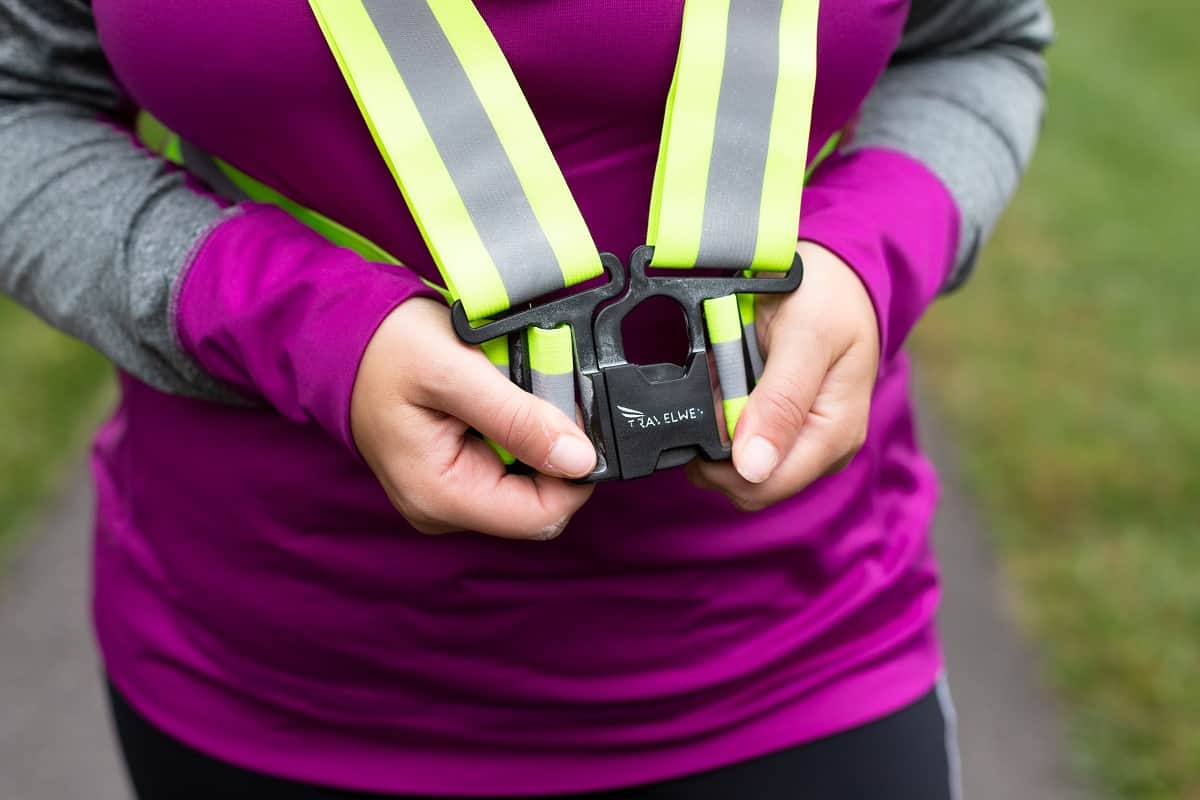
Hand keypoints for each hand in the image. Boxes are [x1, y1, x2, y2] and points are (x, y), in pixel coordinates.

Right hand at [350, 297, 595, 539]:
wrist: (343, 333)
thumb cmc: (387, 348)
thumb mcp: (456, 371)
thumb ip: (519, 419)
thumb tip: (580, 460)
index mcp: (440, 496)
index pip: (542, 515)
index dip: (575, 469)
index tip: (573, 413)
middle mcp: (443, 509)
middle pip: (539, 500)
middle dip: (553, 445)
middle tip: (535, 386)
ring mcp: (447, 496)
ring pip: (529, 481)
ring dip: (535, 432)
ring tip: (508, 384)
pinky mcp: (454, 477)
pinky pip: (509, 465)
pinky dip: (517, 428)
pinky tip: (498, 395)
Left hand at [688, 242, 880, 510]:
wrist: (836, 274)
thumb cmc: (829, 297)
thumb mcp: (807, 336)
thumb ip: (780, 402)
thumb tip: (753, 467)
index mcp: (833, 435)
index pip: (763, 486)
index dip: (719, 464)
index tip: (702, 415)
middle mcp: (820, 447)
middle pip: (745, 481)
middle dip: (714, 443)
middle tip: (712, 387)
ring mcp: (801, 438)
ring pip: (735, 462)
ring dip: (715, 425)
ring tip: (723, 375)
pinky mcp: (784, 426)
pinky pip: (738, 436)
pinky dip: (721, 412)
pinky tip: (727, 380)